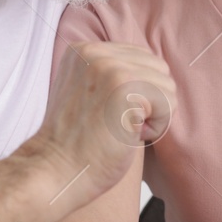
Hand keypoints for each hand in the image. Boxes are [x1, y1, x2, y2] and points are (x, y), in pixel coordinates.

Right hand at [17, 41, 173, 216]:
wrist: (53, 171)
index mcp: (84, 50)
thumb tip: (158, 71)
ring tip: (120, 130)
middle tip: (116, 124)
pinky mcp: (125, 87)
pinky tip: (128, 136)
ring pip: (167, 85)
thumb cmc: (76, 144)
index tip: (108, 114)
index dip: (137, 93)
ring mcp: (109, 66)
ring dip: (153, 116)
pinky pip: (168, 103)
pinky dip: (156, 128)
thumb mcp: (89, 93)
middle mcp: (95, 51)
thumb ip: (113, 74)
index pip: (141, 58)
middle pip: (158, 68)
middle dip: (149, 101)